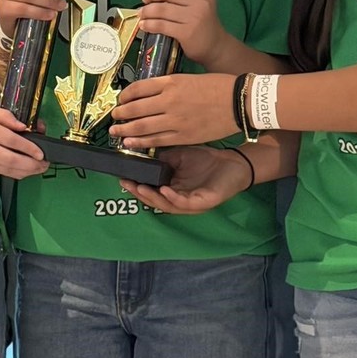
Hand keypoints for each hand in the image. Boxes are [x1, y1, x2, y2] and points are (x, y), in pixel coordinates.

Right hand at [0, 103, 48, 178]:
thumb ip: (3, 116)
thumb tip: (23, 127)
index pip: (10, 139)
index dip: (29, 147)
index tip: (41, 151)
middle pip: (10, 159)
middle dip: (31, 165)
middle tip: (44, 164)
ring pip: (5, 169)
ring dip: (24, 171)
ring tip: (37, 169)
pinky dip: (11, 172)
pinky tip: (20, 170)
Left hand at [109, 73, 235, 146]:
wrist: (239, 101)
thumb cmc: (217, 85)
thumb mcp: (188, 78)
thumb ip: (168, 86)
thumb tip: (149, 95)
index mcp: (170, 82)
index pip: (138, 89)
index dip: (125, 96)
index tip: (120, 100)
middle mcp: (168, 101)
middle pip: (136, 108)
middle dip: (121, 115)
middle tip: (113, 118)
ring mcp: (175, 120)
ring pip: (142, 127)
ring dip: (126, 130)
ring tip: (116, 132)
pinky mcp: (184, 136)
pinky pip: (157, 141)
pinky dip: (141, 143)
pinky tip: (131, 144)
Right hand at [120, 146, 251, 213]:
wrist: (233, 162)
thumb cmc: (207, 161)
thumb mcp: (180, 156)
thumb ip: (163, 157)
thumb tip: (142, 152)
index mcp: (173, 189)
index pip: (151, 190)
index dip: (136, 185)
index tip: (122, 177)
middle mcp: (180, 199)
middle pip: (156, 201)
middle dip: (140, 193)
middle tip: (126, 184)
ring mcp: (192, 203)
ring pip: (168, 205)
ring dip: (152, 198)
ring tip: (140, 188)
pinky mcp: (204, 203)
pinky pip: (186, 203)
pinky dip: (173, 197)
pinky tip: (164, 190)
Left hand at [137, 0, 231, 68]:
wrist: (216, 46)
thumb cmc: (204, 22)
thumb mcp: (202, 2)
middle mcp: (201, 1)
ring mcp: (194, 17)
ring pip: (162, 9)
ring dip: (147, 11)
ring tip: (142, 13)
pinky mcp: (187, 33)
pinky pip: (161, 25)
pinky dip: (149, 24)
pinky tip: (145, 25)